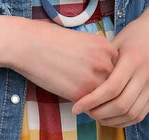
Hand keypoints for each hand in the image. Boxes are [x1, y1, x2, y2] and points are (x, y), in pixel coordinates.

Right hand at [0, 15, 117, 100]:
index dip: (107, 75)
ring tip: (83, 96)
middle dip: (105, 90)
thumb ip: (99, 55)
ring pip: (106, 99)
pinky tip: (74, 98)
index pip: (119, 69)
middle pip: (115, 85)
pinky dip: (86, 107)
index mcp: (106, 46)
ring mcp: (95, 79)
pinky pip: (92, 108)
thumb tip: (108, 74)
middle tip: (90, 90)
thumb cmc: (51, 40)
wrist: (29, 44)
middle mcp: (105, 62)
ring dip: (98, 102)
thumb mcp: (83, 40)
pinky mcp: (82, 94)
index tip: (95, 75)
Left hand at [71, 6, 148, 126]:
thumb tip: (84, 77)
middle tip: (84, 111)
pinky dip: (124, 121)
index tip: (77, 106)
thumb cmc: (136, 34)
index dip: (92, 100)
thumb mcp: (117, 40)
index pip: (111, 88)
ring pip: (131, 114)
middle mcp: (146, 75)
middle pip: (121, 105)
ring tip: (95, 115)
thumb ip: (104, 59)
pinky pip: (140, 115)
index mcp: (133, 60)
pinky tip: (110, 117)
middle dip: (100, 113)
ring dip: (111, 119)